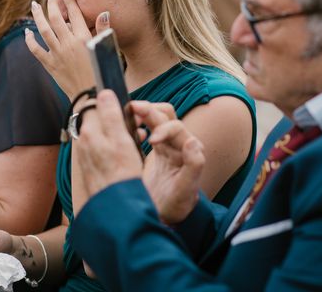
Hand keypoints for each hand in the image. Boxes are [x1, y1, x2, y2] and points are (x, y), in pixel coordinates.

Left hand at [24, 0, 109, 98]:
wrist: (91, 96)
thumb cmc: (103, 73)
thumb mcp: (107, 50)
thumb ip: (104, 31)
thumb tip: (104, 13)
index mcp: (84, 39)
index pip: (75, 14)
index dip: (69, 1)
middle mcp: (69, 44)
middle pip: (56, 18)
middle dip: (51, 4)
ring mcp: (57, 54)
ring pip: (43, 30)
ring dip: (38, 16)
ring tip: (35, 5)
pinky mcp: (50, 65)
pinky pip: (36, 50)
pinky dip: (30, 40)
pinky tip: (27, 32)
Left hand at [74, 90, 143, 211]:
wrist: (116, 209)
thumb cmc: (121, 174)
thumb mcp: (121, 140)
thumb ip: (111, 114)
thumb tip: (104, 93)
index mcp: (89, 133)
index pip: (94, 105)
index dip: (111, 104)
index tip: (128, 110)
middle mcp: (83, 143)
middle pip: (99, 120)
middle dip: (118, 119)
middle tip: (137, 126)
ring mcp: (86, 156)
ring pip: (102, 135)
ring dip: (119, 133)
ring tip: (139, 138)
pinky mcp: (92, 167)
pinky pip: (103, 149)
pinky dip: (116, 146)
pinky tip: (130, 153)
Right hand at [133, 101, 204, 223]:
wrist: (167, 215)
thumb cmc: (178, 204)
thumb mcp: (186, 190)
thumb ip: (193, 165)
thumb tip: (192, 141)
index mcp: (189, 150)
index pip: (176, 128)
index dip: (163, 129)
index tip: (150, 140)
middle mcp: (180, 143)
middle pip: (166, 116)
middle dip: (150, 110)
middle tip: (132, 108)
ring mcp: (168, 143)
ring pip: (157, 117)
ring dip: (144, 111)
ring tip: (128, 111)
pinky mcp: (157, 147)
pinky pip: (149, 126)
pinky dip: (139, 120)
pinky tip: (128, 126)